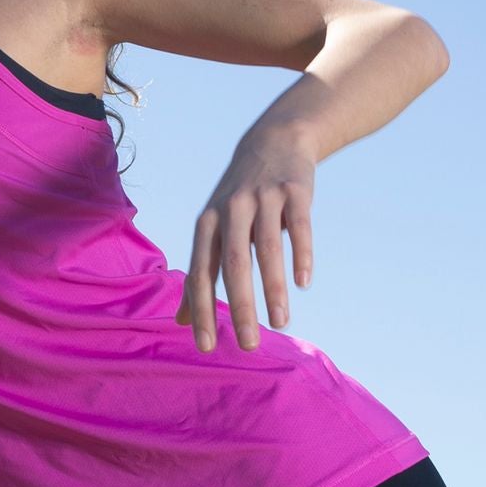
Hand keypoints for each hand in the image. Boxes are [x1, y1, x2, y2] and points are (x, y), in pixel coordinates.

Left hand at [174, 124, 316, 352]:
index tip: (206, 346)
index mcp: (207, 225)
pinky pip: (299, 226)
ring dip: (273, 289)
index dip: (202, 310)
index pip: (201, 273)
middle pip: (232, 265)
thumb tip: (181, 321)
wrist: (275, 140)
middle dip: (239, 308)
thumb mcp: (212, 229)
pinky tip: (304, 282)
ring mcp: (263, 199)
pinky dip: (301, 254)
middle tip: (247, 346)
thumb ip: (199, 274)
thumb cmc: (238, 198)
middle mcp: (230, 211)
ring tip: (281, 324)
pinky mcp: (295, 191)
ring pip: (267, 248)